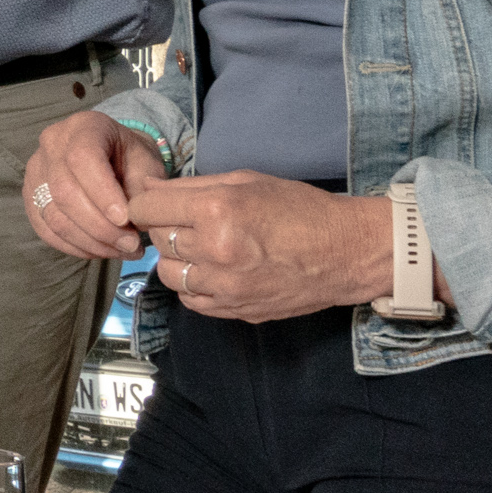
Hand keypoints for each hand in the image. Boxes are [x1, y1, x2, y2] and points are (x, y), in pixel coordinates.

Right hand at [21, 109, 162, 260]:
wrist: (112, 156)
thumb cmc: (131, 158)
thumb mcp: (146, 163)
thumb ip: (142, 189)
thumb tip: (136, 222)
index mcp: (84, 127)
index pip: (83, 158)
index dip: (102, 192)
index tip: (125, 219)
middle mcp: (52, 144)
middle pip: (64, 192)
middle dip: (100, 226)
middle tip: (131, 245)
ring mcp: (35, 171)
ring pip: (53, 215)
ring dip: (90, 242)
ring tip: (121, 251)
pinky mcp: (30, 196)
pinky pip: (46, 230)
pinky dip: (74, 247)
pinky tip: (100, 251)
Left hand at [124, 168, 393, 324]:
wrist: (345, 252)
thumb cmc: (299, 209)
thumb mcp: (245, 181)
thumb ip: (190, 186)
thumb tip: (146, 187)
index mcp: (216, 210)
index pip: (146, 208)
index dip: (147, 204)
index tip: (155, 204)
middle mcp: (215, 250)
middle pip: (158, 240)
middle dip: (165, 228)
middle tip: (188, 222)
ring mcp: (225, 286)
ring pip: (169, 274)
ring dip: (178, 259)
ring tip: (202, 248)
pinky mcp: (236, 310)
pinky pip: (191, 300)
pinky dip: (194, 286)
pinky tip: (213, 271)